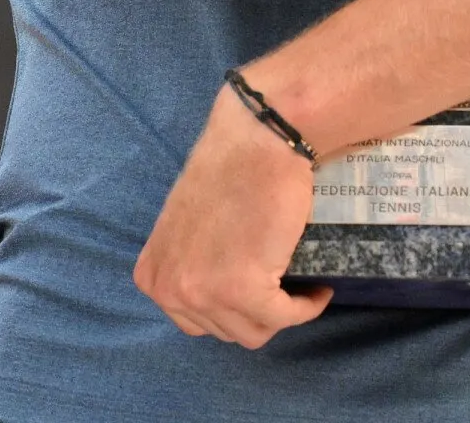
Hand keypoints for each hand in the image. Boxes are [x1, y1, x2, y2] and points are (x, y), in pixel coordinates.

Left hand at [134, 86, 331, 347]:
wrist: (256, 138)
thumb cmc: (228, 167)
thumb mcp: (187, 225)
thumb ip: (190, 261)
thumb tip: (214, 288)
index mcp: (152, 276)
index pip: (195, 321)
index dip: (230, 306)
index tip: (257, 288)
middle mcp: (170, 291)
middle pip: (225, 330)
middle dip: (256, 312)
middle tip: (280, 284)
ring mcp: (205, 293)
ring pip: (254, 331)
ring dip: (282, 313)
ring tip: (299, 288)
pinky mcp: (244, 289)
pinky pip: (283, 317)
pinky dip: (306, 308)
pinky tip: (317, 291)